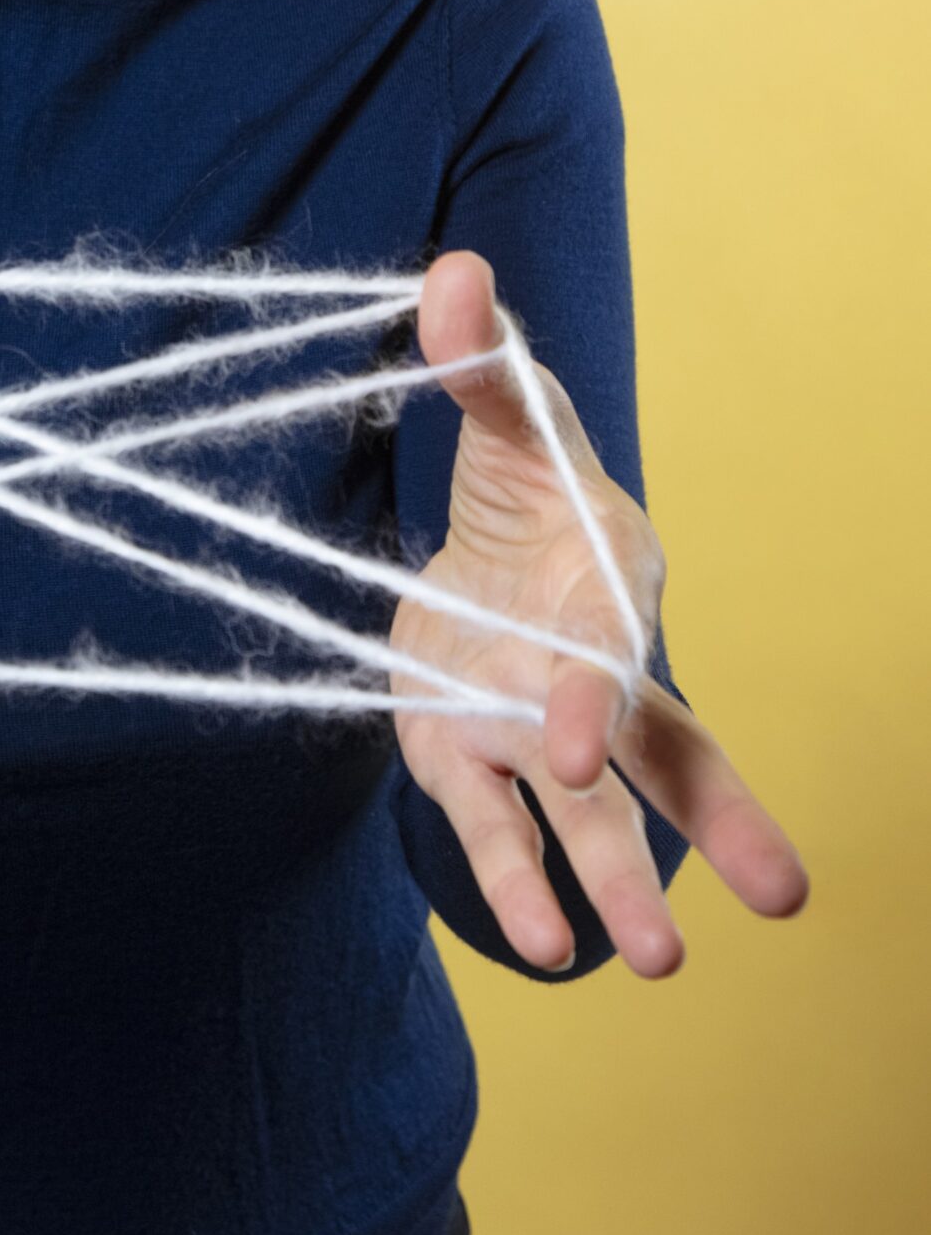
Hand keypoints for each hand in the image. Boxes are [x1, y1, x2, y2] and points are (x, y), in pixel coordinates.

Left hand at [389, 250, 809, 977]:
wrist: (481, 546)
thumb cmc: (524, 484)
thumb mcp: (505, 418)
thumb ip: (482, 364)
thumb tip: (454, 271)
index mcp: (608, 584)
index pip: (614, 644)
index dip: (600, 693)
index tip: (580, 740)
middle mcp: (592, 671)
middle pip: (668, 750)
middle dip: (716, 818)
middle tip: (779, 895)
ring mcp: (539, 730)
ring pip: (594, 820)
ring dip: (624, 887)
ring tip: (656, 963)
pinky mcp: (475, 764)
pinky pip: (498, 831)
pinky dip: (516, 886)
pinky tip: (541, 944)